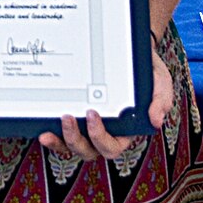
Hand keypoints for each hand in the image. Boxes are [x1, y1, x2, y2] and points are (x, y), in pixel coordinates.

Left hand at [40, 42, 171, 160]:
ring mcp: (87, 127)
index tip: (92, 113)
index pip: (112, 146)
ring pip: (72, 146)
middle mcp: (105, 133)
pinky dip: (52, 134)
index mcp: (125, 131)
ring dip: (60, 142)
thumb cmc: (145, 70)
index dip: (100, 137)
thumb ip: (161, 99)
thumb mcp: (160, 80)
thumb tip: (155, 120)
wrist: (129, 52)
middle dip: (75, 140)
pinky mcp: (75, 117)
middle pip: (88, 151)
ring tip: (48, 131)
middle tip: (67, 117)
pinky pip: (61, 133)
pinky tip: (41, 126)